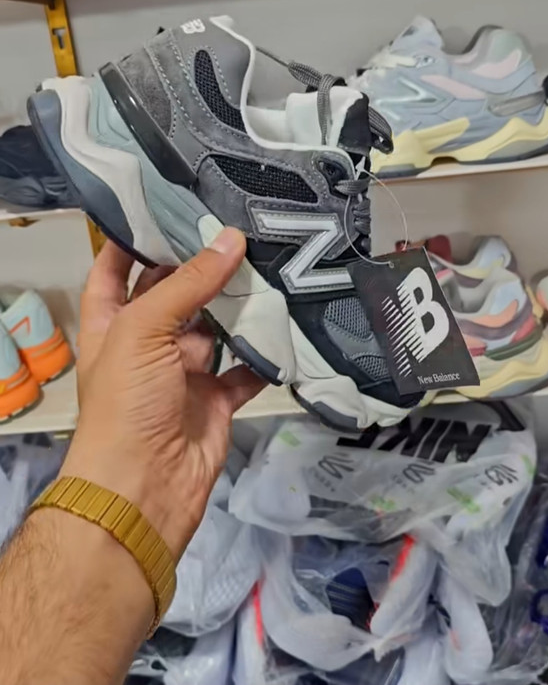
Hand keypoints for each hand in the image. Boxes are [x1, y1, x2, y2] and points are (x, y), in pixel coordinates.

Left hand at [59, 227, 265, 559]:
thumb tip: (230, 239)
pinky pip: (246, 368)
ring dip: (240, 304)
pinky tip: (287, 322)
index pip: (116, 268)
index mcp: (114, 322)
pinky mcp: (217, 397)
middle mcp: (148, 342)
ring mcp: (184, 371)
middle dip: (203, 265)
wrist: (146, 488)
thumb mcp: (144, 331)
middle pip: (176, 293)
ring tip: (273, 262)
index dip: (135, 238)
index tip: (170, 205)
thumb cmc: (128, 402)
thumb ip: (187, 284)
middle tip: (241, 226)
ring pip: (217, 327)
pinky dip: (265, 352)